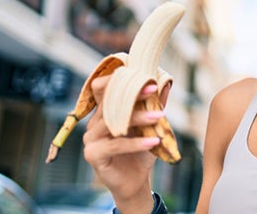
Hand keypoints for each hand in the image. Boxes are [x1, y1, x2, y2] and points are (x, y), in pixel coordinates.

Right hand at [82, 75, 161, 212]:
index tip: (144, 76)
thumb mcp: (151, 126)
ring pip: (113, 122)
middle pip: (110, 102)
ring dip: (138, 118)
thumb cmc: (142, 150)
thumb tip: (165, 84)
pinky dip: (136, 143)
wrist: (135, 180)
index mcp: (105, 111)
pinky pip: (115, 145)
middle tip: (153, 90)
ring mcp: (91, 139)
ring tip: (159, 116)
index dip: (119, 79)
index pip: (102, 87)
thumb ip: (155, 105)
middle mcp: (94, 122)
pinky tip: (154, 141)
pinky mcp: (93, 155)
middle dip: (133, 95)